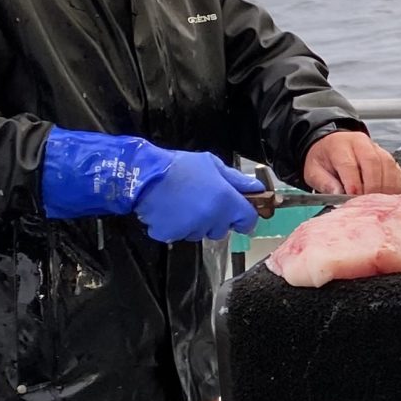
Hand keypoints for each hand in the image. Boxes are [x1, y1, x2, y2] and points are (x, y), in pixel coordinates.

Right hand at [134, 152, 262, 242]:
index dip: (245, 217)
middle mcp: (212, 218)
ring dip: (196, 224)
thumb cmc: (179, 166)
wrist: (143, 173)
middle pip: (223, 229)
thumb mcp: (212, 164)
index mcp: (226, 200)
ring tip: (182, 203)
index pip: (248, 220)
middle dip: (216, 220)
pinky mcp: (171, 235)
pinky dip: (175, 226)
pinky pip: (179, 235)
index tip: (239, 214)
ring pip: (201, 233)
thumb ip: (236, 180)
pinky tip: (170, 210)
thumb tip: (257, 189)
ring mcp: (191, 229)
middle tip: (202, 201)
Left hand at [303, 132, 400, 195]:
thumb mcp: (314, 171)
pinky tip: (389, 198)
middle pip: (373, 163)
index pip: (349, 164)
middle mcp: (360, 143)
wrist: (330, 146)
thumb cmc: (323, 160)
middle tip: (369, 205)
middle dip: (373, 187)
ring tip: (380, 204)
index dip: (353, 183)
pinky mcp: (387, 157)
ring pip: (388, 165)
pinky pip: (396, 170)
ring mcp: (376, 149)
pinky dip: (395, 186)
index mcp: (339, 145)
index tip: (353, 199)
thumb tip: (338, 194)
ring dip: (386, 187)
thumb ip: (325, 182)